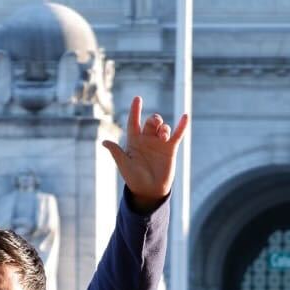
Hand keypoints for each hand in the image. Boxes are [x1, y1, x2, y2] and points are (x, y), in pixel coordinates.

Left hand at [102, 96, 187, 211]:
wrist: (150, 191)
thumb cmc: (134, 179)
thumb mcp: (125, 165)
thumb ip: (117, 152)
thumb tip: (104, 142)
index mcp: (134, 141)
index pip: (134, 122)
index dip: (135, 110)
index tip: (138, 98)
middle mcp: (147, 140)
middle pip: (151, 122)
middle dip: (154, 119)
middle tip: (156, 123)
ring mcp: (159, 143)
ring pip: (163, 127)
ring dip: (164, 128)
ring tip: (164, 136)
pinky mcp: (170, 149)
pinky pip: (177, 134)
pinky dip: (181, 126)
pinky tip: (185, 116)